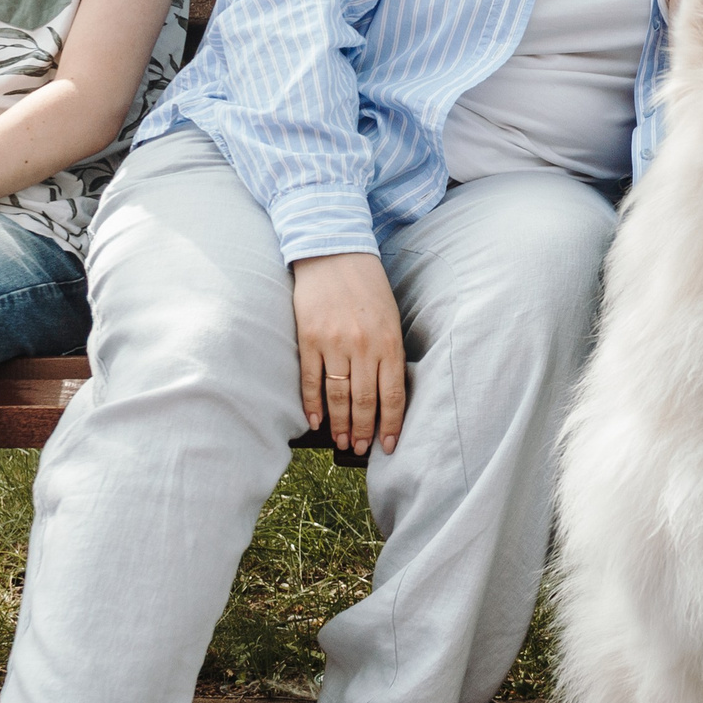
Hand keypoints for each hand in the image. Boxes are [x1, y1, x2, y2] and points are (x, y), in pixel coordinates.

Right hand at [290, 252, 406, 456]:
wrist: (334, 253)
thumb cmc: (367, 287)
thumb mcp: (390, 318)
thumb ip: (389, 353)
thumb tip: (386, 394)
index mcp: (388, 342)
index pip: (393, 395)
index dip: (391, 425)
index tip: (389, 446)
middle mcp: (363, 346)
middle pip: (364, 401)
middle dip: (363, 430)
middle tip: (360, 449)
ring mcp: (334, 343)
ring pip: (338, 395)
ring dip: (339, 423)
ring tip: (340, 442)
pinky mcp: (309, 339)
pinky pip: (311, 379)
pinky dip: (312, 404)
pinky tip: (315, 421)